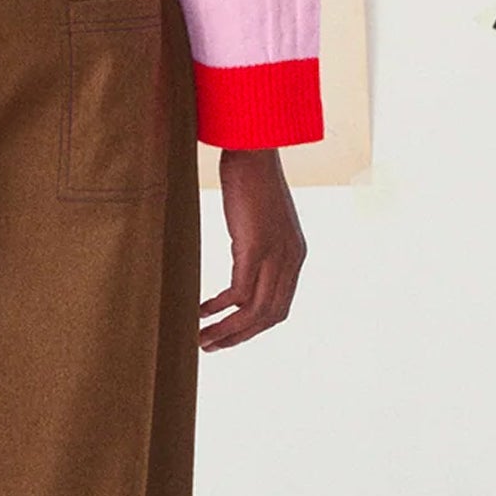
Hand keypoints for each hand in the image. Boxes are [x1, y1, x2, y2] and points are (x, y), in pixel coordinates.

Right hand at [200, 148, 305, 351]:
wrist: (252, 149)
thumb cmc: (252, 177)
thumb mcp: (261, 218)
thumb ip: (258, 243)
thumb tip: (243, 258)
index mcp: (295, 255)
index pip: (280, 306)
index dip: (255, 327)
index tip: (229, 334)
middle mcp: (291, 259)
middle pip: (270, 317)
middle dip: (240, 337)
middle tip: (212, 346)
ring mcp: (275, 255)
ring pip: (254, 312)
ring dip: (228, 331)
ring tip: (202, 339)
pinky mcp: (255, 248)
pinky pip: (238, 293)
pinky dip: (219, 308)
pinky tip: (201, 310)